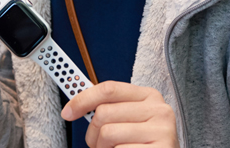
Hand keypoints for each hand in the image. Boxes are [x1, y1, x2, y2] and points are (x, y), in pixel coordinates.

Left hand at [61, 81, 179, 147]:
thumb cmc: (142, 145)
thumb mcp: (130, 121)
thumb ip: (110, 109)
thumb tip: (76, 103)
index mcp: (149, 96)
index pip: (109, 88)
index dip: (83, 99)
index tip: (67, 112)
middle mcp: (159, 109)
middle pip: (104, 112)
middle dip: (93, 134)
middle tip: (98, 145)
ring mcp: (162, 130)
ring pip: (108, 133)